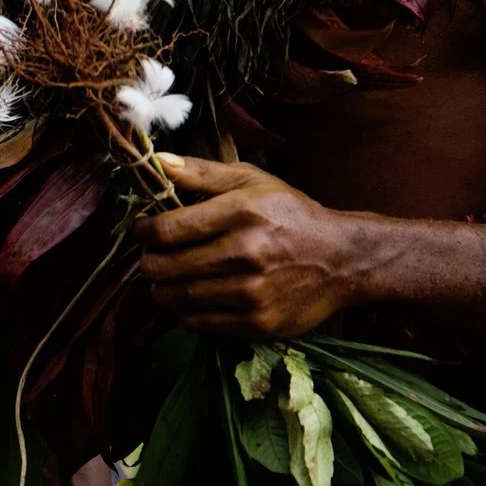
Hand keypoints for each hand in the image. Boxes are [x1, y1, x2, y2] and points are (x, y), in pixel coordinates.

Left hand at [136, 155, 362, 337]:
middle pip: (164, 267)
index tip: (141, 230)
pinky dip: (183, 311)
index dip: (142, 231)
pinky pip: (196, 323)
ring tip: (167, 277)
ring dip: (161, 288)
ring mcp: (253, 292)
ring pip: (175, 298)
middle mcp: (246, 253)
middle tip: (153, 256)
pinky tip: (191, 296)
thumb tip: (157, 161)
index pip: (167, 229)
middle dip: (148, 261)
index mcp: (242, 213)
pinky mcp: (258, 323)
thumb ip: (201, 172)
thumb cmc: (291, 214)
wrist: (344, 260)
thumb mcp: (252, 181)